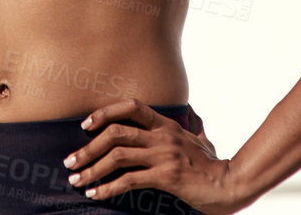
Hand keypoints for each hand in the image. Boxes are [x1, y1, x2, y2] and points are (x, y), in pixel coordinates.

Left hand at [61, 98, 245, 212]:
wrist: (230, 184)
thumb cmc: (213, 163)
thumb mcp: (200, 137)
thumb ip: (191, 124)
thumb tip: (190, 114)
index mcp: (167, 124)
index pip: (131, 106)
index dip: (105, 112)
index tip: (85, 124)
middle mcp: (162, 135)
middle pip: (116, 132)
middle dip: (88, 146)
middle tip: (70, 160)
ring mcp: (163, 155)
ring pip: (117, 156)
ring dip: (92, 168)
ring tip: (76, 178)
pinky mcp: (165, 177)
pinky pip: (129, 180)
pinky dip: (108, 187)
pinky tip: (96, 194)